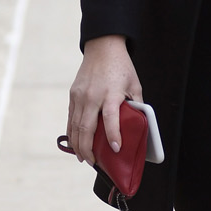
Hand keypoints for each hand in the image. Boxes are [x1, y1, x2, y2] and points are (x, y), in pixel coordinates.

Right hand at [66, 35, 141, 165]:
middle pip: (86, 127)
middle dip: (88, 148)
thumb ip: (136, 104)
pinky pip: (71, 118)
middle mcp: (92, 96)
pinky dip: (72, 133)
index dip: (113, 135)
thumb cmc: (121, 67)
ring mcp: (80, 96)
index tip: (116, 149)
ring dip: (78, 144)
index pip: (111, 118)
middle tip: (93, 163)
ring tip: (83, 158)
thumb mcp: (134, 84)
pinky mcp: (73, 95)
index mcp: (111, 93)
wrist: (103, 47)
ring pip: (75, 126)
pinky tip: (75, 143)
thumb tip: (139, 125)